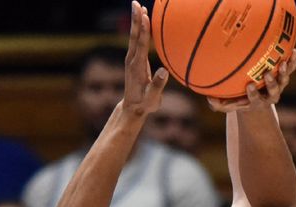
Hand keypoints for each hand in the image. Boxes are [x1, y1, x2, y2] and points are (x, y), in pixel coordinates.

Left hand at [122, 1, 168, 116]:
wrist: (132, 107)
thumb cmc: (145, 104)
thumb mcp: (152, 99)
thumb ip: (157, 86)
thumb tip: (164, 71)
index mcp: (137, 68)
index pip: (141, 46)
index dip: (143, 31)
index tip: (144, 17)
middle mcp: (132, 60)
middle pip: (134, 36)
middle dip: (136, 19)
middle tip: (136, 3)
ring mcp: (132, 59)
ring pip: (134, 36)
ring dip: (136, 20)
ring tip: (138, 6)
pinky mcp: (134, 59)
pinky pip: (137, 40)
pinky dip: (139, 28)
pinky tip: (143, 20)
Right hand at [207, 49, 295, 112]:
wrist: (256, 101)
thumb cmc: (238, 101)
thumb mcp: (226, 104)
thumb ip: (217, 104)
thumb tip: (209, 98)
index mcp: (257, 102)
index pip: (255, 99)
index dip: (253, 94)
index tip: (249, 85)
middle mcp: (269, 95)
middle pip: (274, 91)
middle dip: (272, 83)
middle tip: (267, 74)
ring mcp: (278, 86)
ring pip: (284, 80)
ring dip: (284, 72)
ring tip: (283, 62)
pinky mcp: (283, 76)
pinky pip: (290, 69)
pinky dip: (292, 61)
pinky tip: (292, 50)